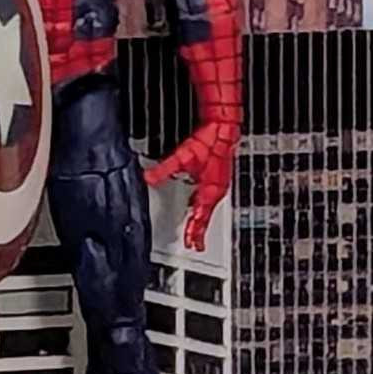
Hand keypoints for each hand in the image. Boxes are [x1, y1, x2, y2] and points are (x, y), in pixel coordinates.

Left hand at [148, 130, 235, 248]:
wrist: (223, 129)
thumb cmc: (210, 142)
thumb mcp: (183, 157)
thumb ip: (164, 169)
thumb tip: (149, 178)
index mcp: (209, 190)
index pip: (201, 218)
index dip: (195, 232)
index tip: (192, 244)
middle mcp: (216, 190)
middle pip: (206, 216)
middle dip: (199, 230)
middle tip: (194, 244)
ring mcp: (218, 185)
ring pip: (208, 208)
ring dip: (201, 219)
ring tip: (194, 229)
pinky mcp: (217, 178)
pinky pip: (209, 198)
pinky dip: (202, 205)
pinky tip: (195, 203)